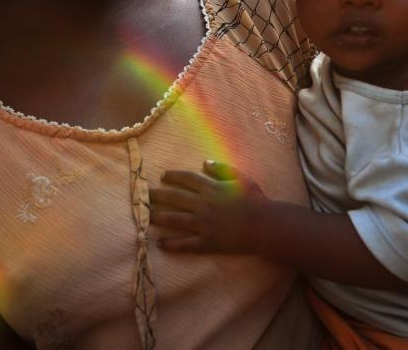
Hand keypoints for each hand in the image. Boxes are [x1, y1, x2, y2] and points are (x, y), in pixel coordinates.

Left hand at [150, 160, 267, 254]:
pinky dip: (171, 244)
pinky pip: (184, 244)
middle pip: (174, 198)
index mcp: (212, 188)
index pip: (187, 179)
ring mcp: (203, 225)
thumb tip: (205, 163)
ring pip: (174, 220)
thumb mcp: (241, 179)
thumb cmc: (255, 200)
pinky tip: (159, 243)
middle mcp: (203, 205)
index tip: (163, 176)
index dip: (173, 176)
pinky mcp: (206, 242)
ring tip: (145, 217)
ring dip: (158, 218)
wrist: (264, 225)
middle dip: (157, 195)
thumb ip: (223, 169)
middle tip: (144, 195)